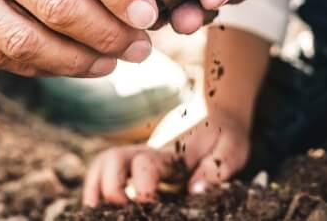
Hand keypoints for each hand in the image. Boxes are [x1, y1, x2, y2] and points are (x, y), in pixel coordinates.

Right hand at [83, 112, 249, 206]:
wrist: (220, 114)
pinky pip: (107, 170)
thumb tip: (194, 190)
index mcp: (173, 151)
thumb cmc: (226, 135)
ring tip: (94, 212)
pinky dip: (96, 187)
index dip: (142, 185)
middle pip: (114, 158)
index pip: (146, 163)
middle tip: (122, 211)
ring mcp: (139, 158)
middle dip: (110, 186)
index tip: (149, 204)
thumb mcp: (232, 149)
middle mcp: (150, 152)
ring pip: (105, 162)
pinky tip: (97, 207)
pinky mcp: (137, 167)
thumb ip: (216, 168)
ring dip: (95, 185)